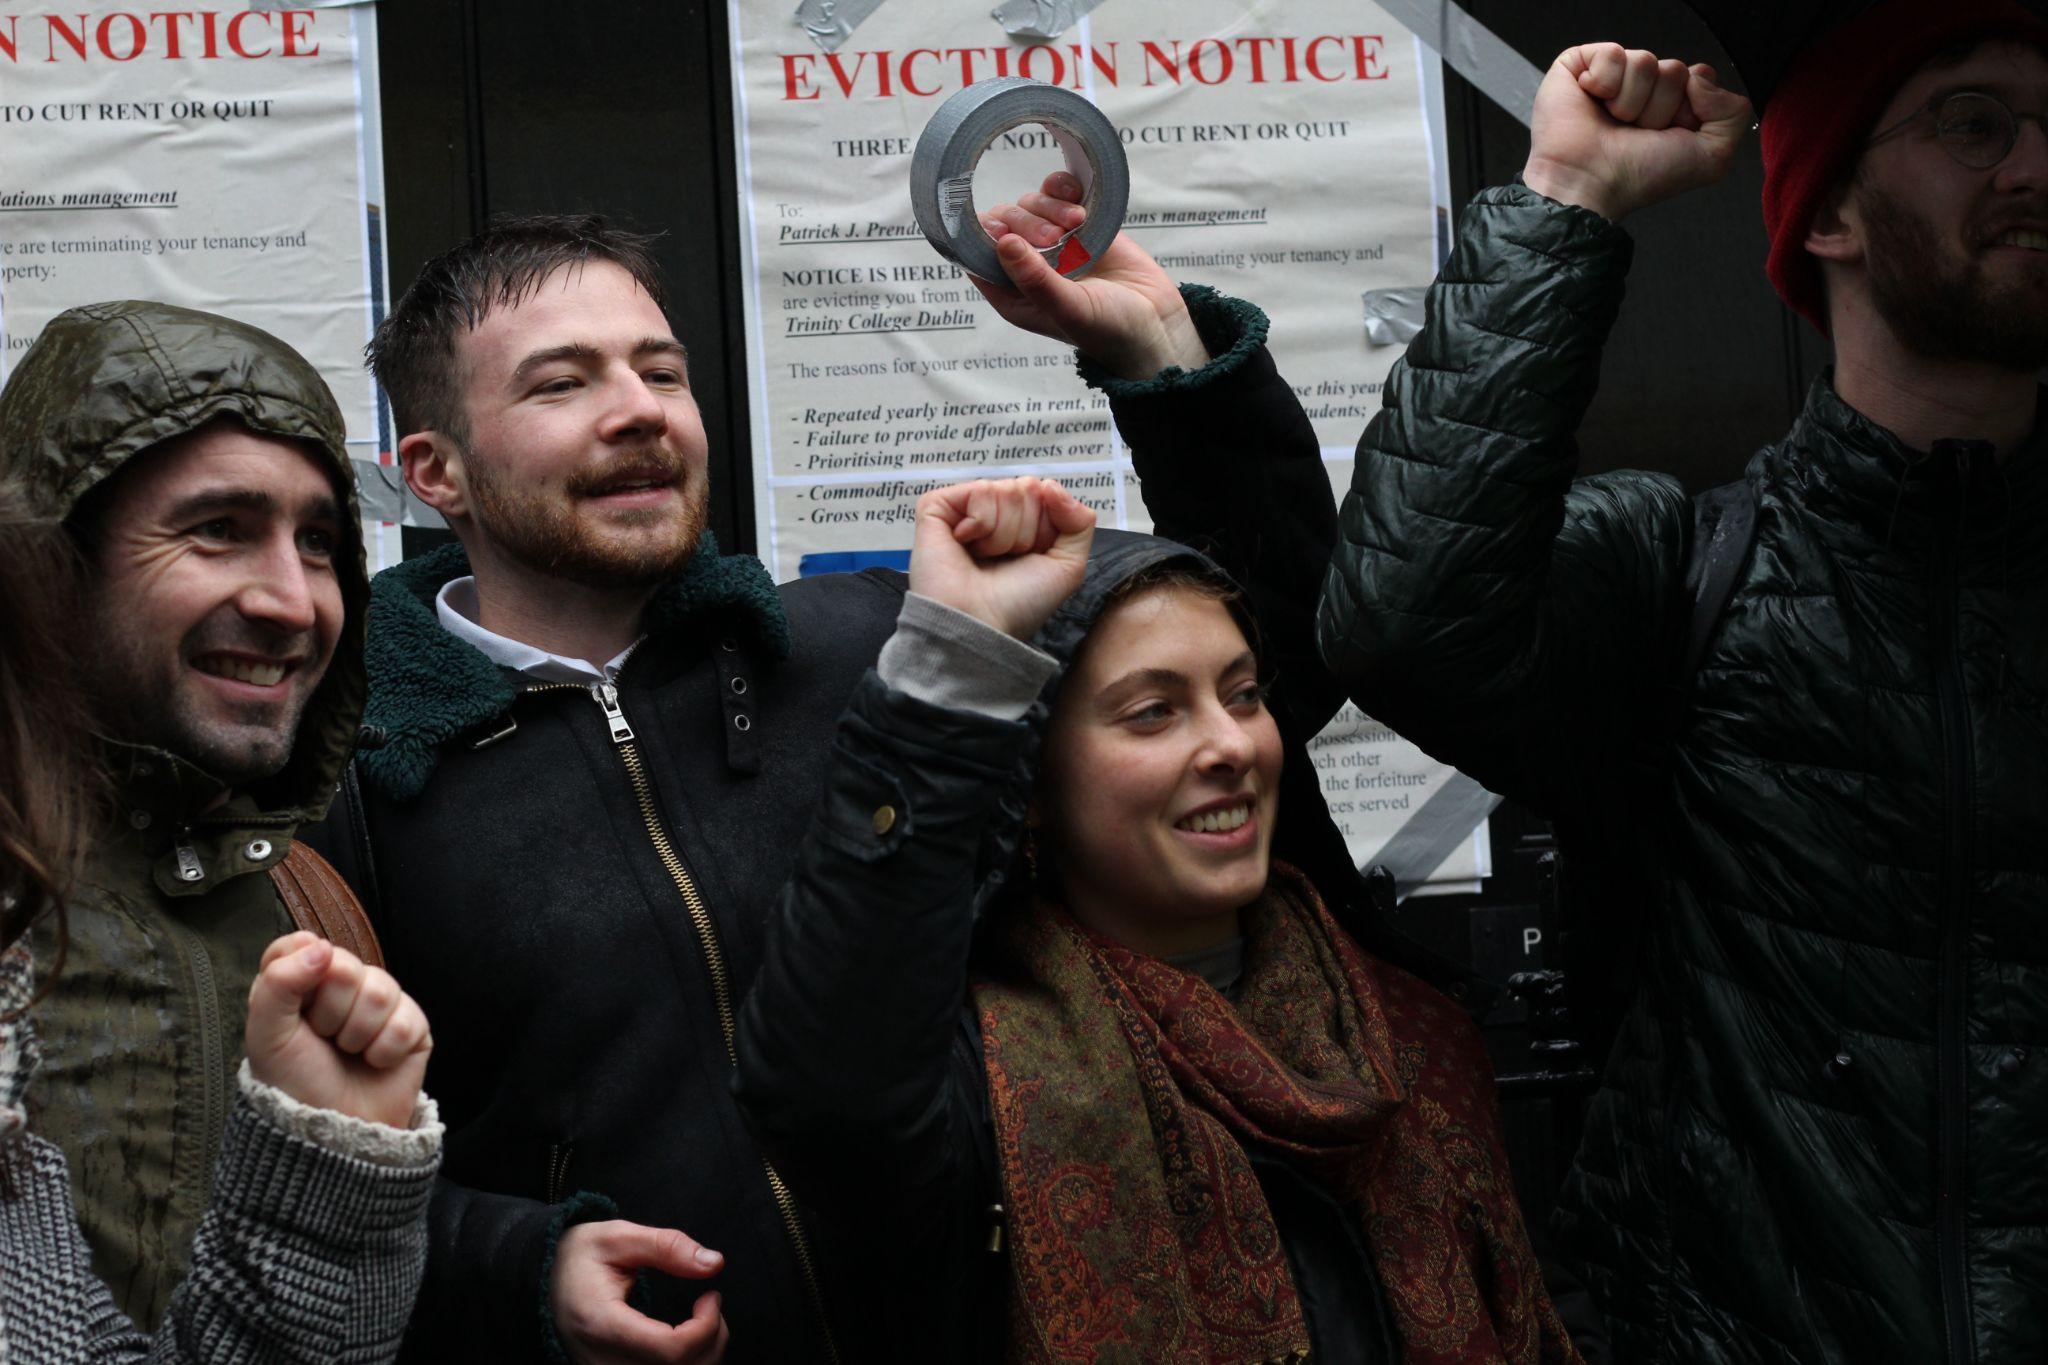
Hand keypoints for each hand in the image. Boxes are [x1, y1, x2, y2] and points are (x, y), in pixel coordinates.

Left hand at [244, 932, 430, 1128]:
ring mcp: (379, 1007)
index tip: (297, 1003)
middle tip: (323, 1039)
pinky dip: (387, 1047)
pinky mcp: (412, 1027)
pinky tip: (375, 1062)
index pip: (301, 943)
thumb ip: (278, 982)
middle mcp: (339, 990)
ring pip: (381, 989)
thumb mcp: (266, 1035)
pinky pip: (408, 1017)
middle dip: (331, 1009)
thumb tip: (321, 947)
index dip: (302, 968)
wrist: (333, 1133)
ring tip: (349, 1054)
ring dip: (359, 1032)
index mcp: (298, 985)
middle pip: (346, 965)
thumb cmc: (294, 1084)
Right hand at [551, 1220, 728, 1364]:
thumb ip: (667, 1247)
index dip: (705, 1327)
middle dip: (712, 1340)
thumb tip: (714, 1263)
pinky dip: (685, 1363)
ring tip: (702, 1320)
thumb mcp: (618, 1237)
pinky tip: (686, 1339)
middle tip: (711, 1305)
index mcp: (602, 1324)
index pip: (670, 1351)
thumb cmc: (577, 1257)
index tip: (711, 1295)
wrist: (540, 1282)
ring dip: (703, 1355)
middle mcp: (601, 1361)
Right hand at [909, 477, 1094, 639]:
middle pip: (1027, 488)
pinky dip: (982, 523)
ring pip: (1005, 490)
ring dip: (1003, 534)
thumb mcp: (1068, 566)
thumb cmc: (1018, 604)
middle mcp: (992, 514)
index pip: (1046, 493)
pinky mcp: (938, 507)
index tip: (1030, 558)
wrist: (980, 625)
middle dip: (1025, 530)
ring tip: (983, 558)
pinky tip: (965, 544)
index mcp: (1020, 525)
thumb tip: (1050, 485)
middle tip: (1004, 560)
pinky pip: (979, 491)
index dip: (1046, 528)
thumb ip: (1078, 521)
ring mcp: (964, 509)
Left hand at [975, 171, 1208, 379]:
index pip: (975, 255)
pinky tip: (1077, 198)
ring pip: (1030, 204)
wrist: (1158, 323)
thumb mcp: (1070, 310)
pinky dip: (1062, 188)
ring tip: (1077, 223)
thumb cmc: (1110, 330)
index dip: (979, 237)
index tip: (999, 229)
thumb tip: (1003, 242)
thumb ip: (1036, 279)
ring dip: (1049, 207)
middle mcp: (1027, 267)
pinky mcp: (1080, 224)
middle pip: (1003, 224)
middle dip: (1025, 223)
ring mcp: (1054, 243)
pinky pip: (1057, 192)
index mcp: (1012, 294)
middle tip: (1055, 239)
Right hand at [1522, 43, 1752, 220]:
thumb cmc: (1639, 177)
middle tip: (1636, 133)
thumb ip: (1734, 113)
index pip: (1700, 77)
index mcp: (1673, 108)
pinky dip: (1606, 83)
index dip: (1691, 105)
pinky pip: (1613, 54)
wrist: (1590, 182)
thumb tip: (1700, 78)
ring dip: (1632, 101)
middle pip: (1675, 69)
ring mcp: (1614, 78)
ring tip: (1613, 124)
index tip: (1670, 134)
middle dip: (1660, 106)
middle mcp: (1645, 92)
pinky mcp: (1581, 66)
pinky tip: (1594, 103)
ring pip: (1646, 61)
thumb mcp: (1711, 157)